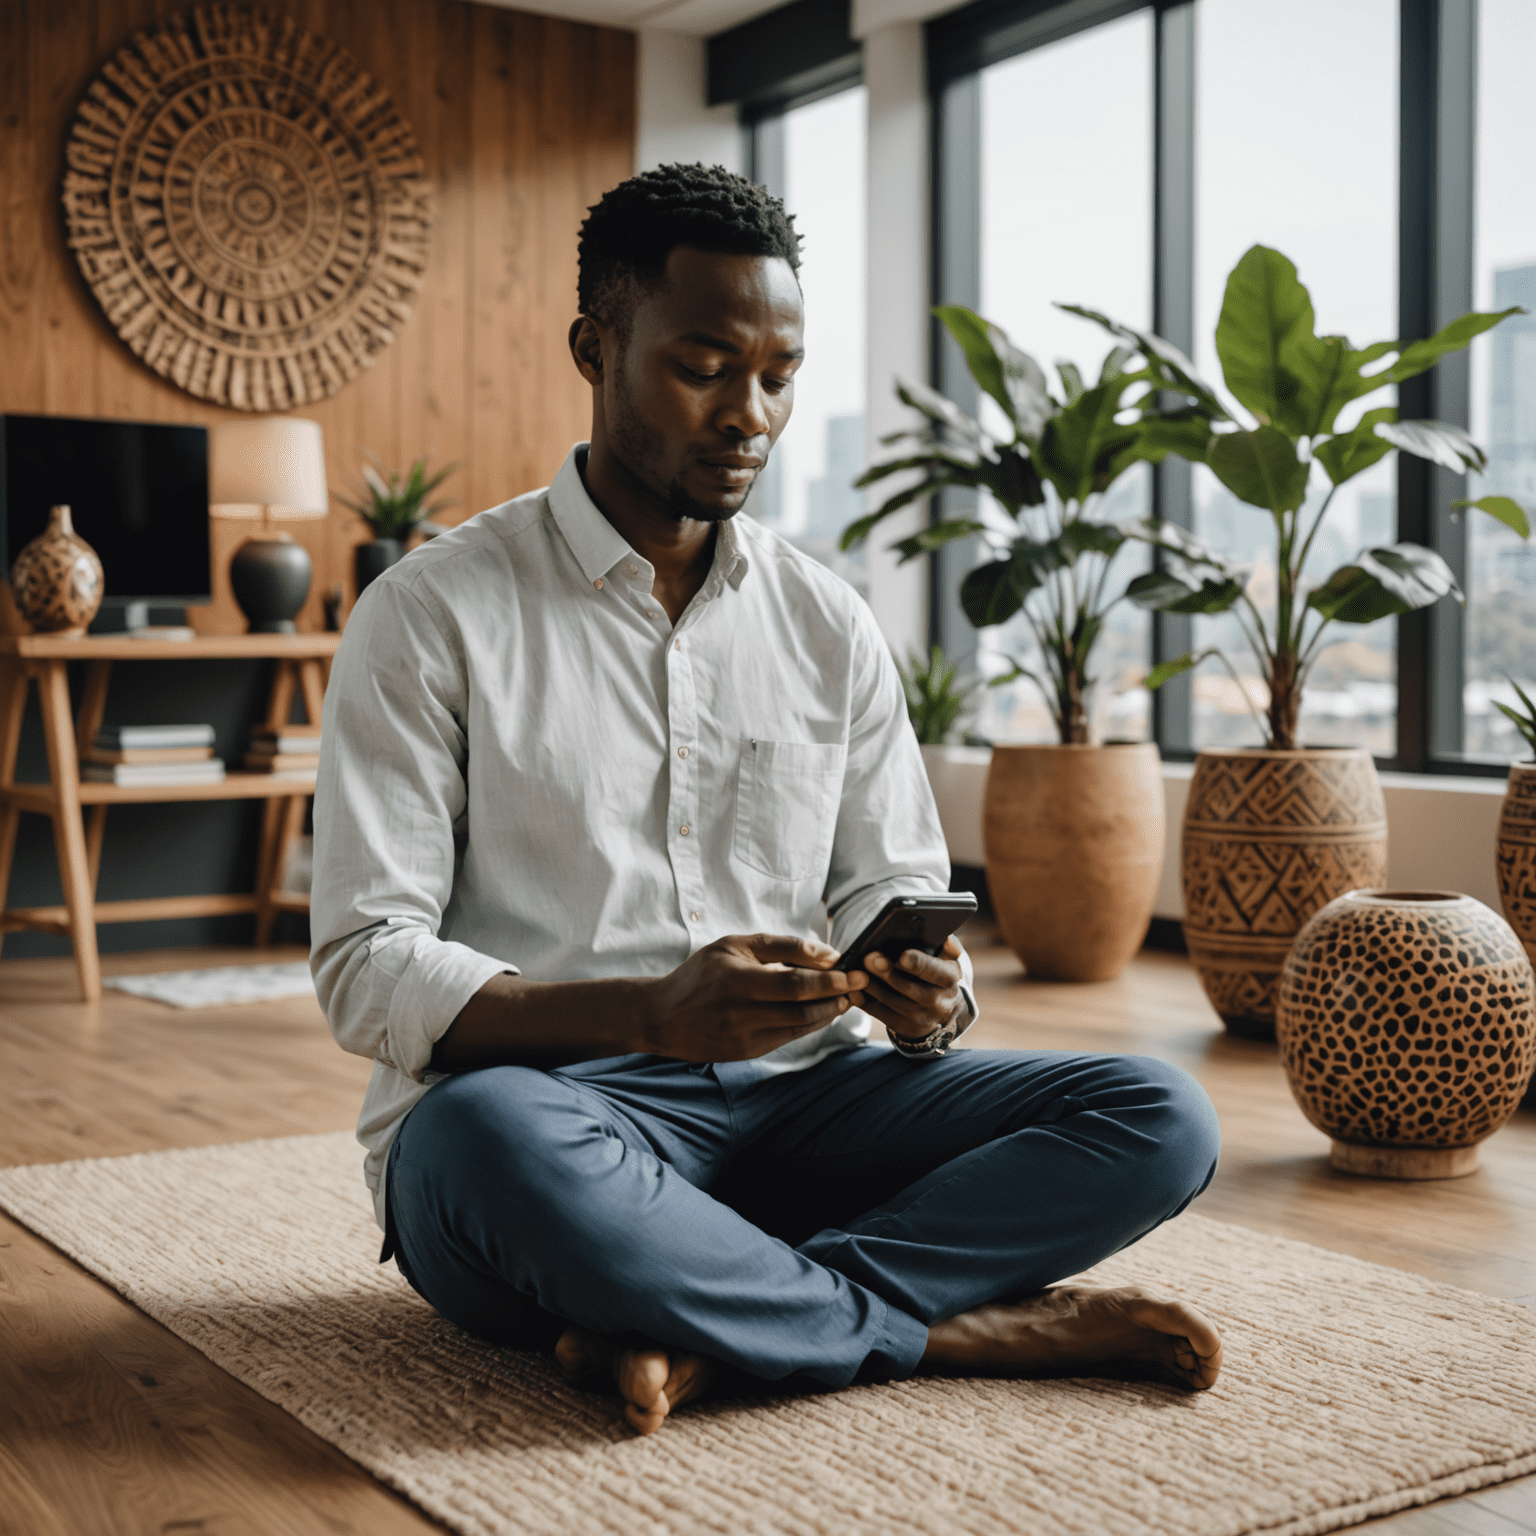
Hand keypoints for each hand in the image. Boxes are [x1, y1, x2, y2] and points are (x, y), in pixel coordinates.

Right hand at [639, 933, 869, 1062]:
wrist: (663, 1016)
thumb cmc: (702, 974)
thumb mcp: (735, 946)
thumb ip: (781, 946)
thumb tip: (827, 953)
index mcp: (737, 979)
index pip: (796, 983)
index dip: (830, 980)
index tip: (855, 971)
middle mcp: (741, 1011)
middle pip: (803, 1007)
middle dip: (838, 996)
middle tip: (860, 985)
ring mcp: (744, 1036)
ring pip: (801, 1025)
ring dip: (830, 1012)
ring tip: (845, 997)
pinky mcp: (747, 1052)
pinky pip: (789, 1037)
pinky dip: (811, 1023)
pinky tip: (822, 1010)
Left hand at [858, 935, 964, 1042]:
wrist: (942, 1010)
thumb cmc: (939, 974)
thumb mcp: (949, 960)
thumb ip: (948, 946)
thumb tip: (945, 937)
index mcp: (950, 979)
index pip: (936, 972)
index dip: (919, 965)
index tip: (902, 957)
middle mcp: (938, 1002)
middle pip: (909, 987)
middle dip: (887, 973)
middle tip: (869, 957)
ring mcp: (920, 1017)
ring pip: (890, 1001)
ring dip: (871, 985)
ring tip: (856, 970)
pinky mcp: (903, 1027)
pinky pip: (879, 1013)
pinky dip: (864, 999)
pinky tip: (854, 987)